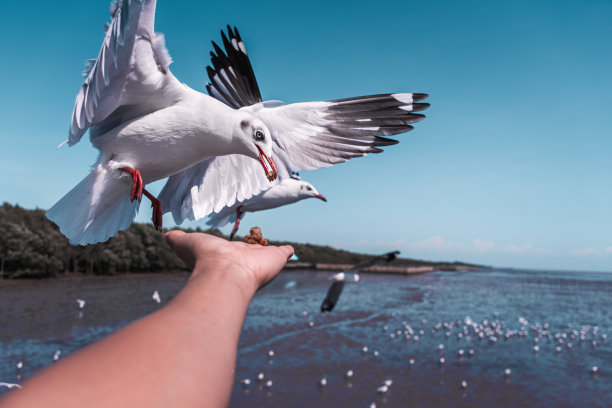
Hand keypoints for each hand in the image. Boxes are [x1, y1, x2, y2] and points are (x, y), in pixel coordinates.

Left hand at [163, 230, 293, 294]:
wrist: (225, 273)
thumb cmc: (205, 259)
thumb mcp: (185, 244)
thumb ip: (176, 239)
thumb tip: (165, 237)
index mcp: (225, 256)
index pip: (230, 252)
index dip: (231, 249)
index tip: (233, 247)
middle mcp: (242, 260)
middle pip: (249, 254)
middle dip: (252, 251)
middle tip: (256, 246)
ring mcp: (260, 260)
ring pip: (267, 255)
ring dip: (271, 252)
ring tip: (277, 249)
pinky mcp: (276, 258)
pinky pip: (284, 253)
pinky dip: (288, 251)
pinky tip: (291, 250)